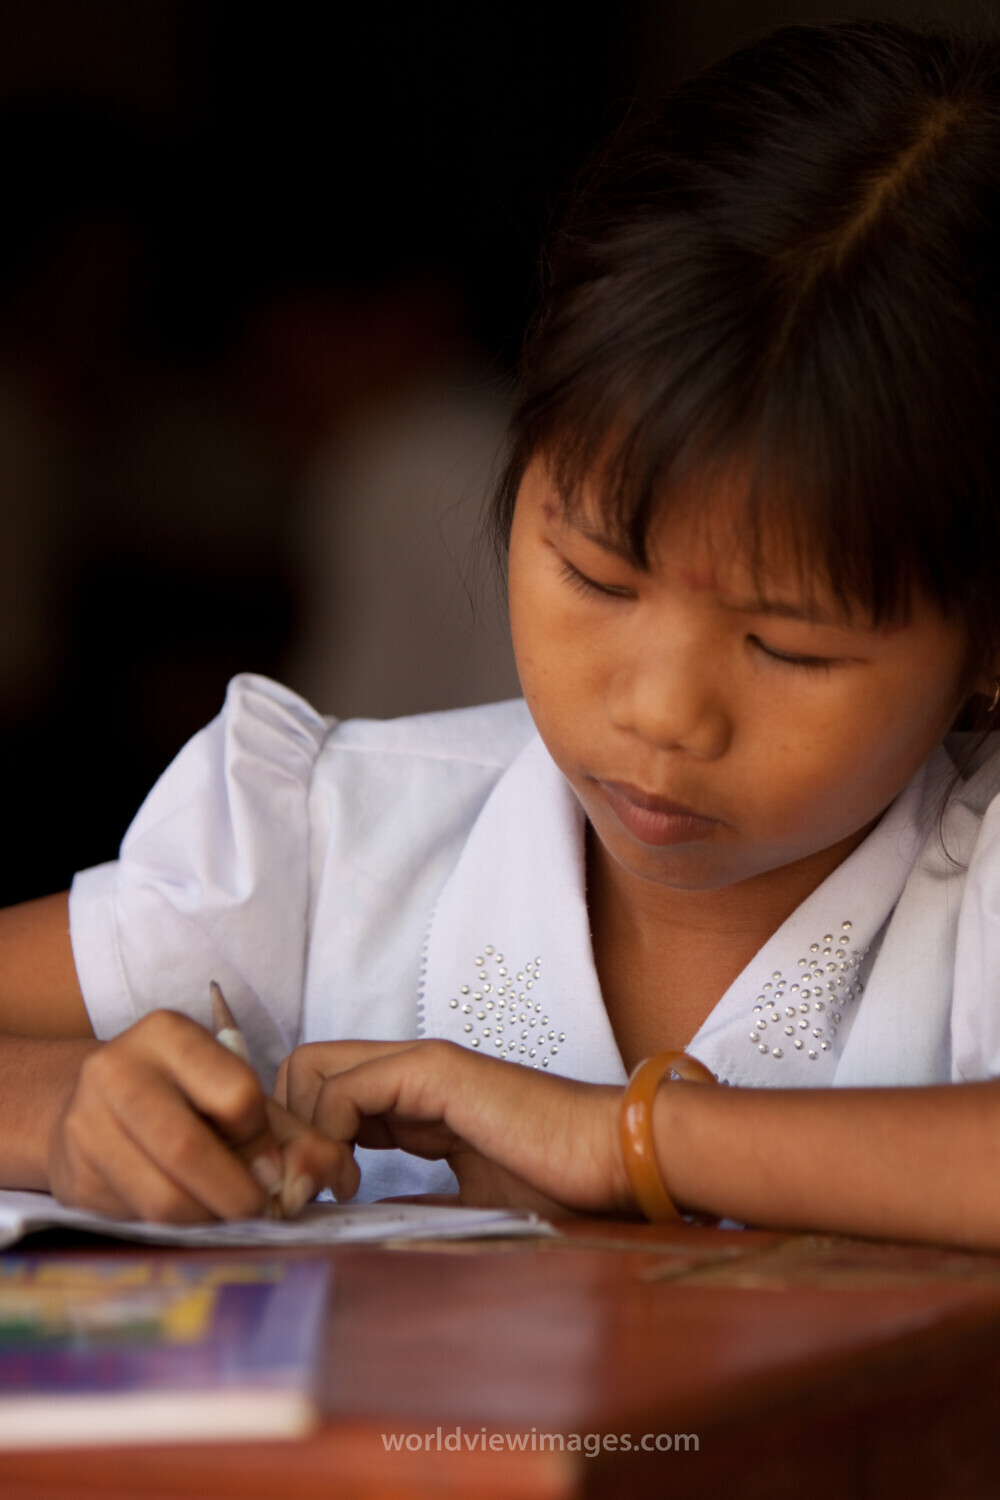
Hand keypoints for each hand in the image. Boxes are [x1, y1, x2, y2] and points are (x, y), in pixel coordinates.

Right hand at [47, 1010, 357, 1221]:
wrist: (93, 1105)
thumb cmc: (185, 1097)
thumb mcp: (238, 1094)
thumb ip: (293, 1132)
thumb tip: (335, 1175)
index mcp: (168, 1034)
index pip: (236, 1093)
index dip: (264, 1141)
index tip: (275, 1166)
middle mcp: (116, 1069)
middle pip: (188, 1148)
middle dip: (238, 1194)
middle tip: (261, 1211)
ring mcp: (86, 1122)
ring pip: (161, 1196)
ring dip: (209, 1219)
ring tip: (229, 1215)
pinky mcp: (74, 1174)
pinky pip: (138, 1219)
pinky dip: (177, 1227)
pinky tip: (192, 1214)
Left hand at [276, 1038, 630, 1215]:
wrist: (613, 1160)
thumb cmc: (558, 1187)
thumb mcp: (462, 1204)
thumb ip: (409, 1204)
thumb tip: (354, 1227)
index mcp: (413, 1098)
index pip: (320, 1093)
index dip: (299, 1144)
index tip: (308, 1204)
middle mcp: (407, 1070)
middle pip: (299, 1070)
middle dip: (282, 1132)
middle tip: (300, 1196)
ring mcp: (419, 1063)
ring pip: (308, 1070)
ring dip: (298, 1136)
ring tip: (324, 1194)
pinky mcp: (432, 1070)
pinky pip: (342, 1089)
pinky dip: (324, 1138)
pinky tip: (350, 1184)